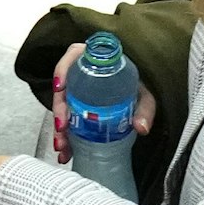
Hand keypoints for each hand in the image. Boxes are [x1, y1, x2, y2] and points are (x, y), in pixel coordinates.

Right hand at [49, 43, 156, 163]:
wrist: (138, 99)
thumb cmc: (138, 90)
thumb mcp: (144, 97)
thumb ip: (144, 109)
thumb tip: (141, 127)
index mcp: (97, 62)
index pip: (74, 55)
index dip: (63, 70)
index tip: (60, 87)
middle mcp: (82, 74)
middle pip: (63, 86)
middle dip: (59, 109)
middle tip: (62, 127)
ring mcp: (76, 91)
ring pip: (61, 105)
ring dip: (59, 127)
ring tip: (63, 145)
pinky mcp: (75, 107)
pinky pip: (65, 118)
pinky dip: (64, 135)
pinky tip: (65, 150)